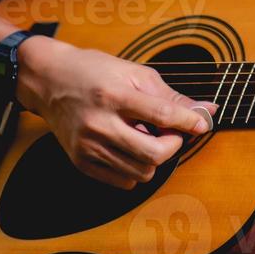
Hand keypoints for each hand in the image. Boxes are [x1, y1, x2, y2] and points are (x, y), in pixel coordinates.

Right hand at [17, 37, 216, 189]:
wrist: (49, 80)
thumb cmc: (94, 71)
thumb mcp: (135, 73)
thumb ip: (170, 96)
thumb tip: (205, 111)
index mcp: (115, 95)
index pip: (161, 115)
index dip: (189, 121)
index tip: (202, 123)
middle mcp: (99, 124)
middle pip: (153, 153)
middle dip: (173, 145)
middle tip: (174, 133)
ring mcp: (88, 146)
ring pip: (140, 172)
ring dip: (155, 158)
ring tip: (148, 137)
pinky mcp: (80, 162)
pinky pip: (122, 182)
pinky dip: (136, 170)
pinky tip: (132, 149)